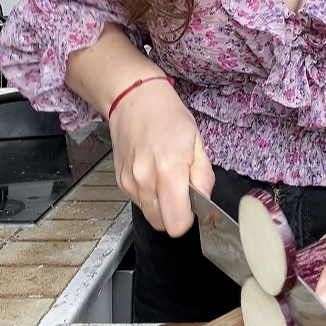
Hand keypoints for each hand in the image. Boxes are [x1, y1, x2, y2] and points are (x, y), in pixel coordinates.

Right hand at [109, 82, 214, 236]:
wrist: (135, 100)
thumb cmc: (169, 117)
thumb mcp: (197, 143)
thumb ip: (204, 177)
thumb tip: (205, 202)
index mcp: (169, 171)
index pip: (177, 223)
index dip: (189, 219)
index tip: (193, 206)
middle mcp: (145, 181)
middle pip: (162, 225)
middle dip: (175, 215)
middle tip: (182, 192)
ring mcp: (130, 182)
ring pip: (149, 214)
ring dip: (161, 206)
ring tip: (166, 178)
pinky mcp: (120, 181)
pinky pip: (138, 202)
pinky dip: (149, 196)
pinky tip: (153, 173)